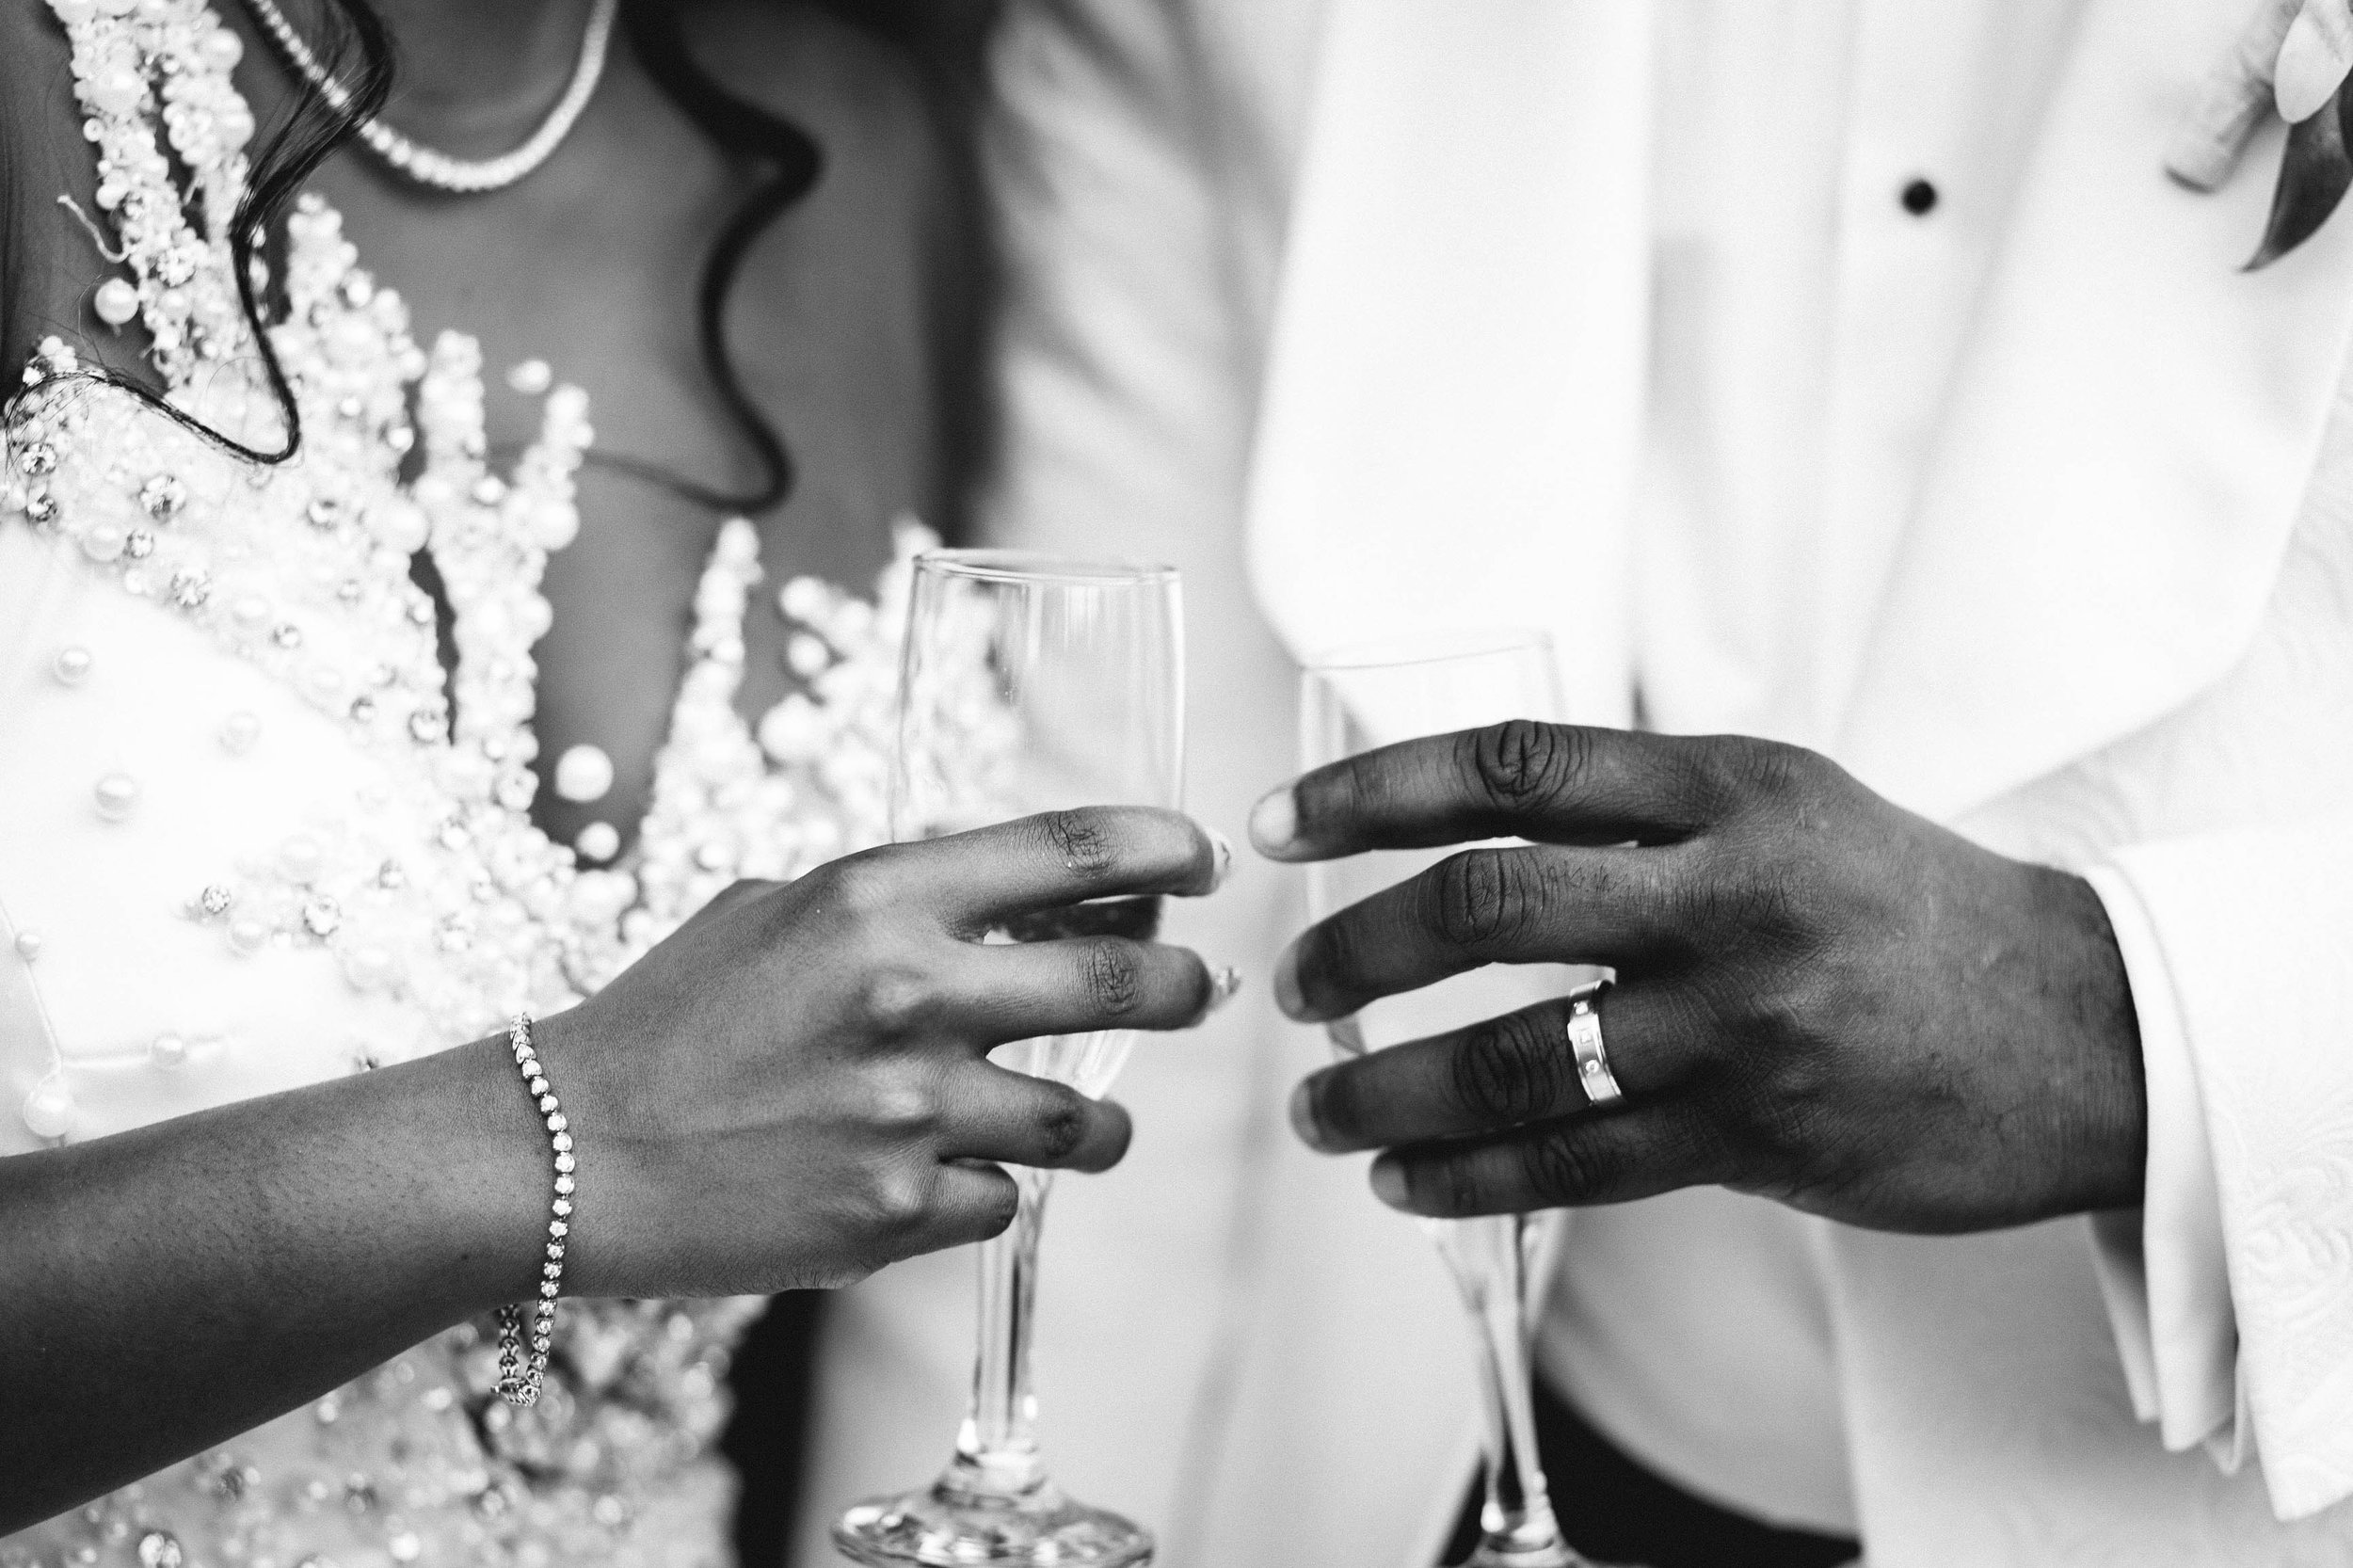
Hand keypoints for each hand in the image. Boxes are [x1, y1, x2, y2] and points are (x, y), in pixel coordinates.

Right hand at [543, 806, 1231, 1295]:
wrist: (566, 1152)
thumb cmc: (669, 1021)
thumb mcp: (778, 912)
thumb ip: (900, 900)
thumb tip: (1026, 902)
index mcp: (876, 897)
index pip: (1070, 849)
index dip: (1164, 847)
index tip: (1205, 859)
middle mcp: (909, 995)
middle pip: (1121, 986)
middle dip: (1186, 989)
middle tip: (1203, 990)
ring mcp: (907, 1113)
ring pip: (1085, 1123)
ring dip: (1099, 1123)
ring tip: (1085, 1122)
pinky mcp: (892, 1214)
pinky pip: (1003, 1202)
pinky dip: (987, 1191)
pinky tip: (939, 1178)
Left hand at [1261, 722, 2143, 1233]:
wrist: (2080, 1029)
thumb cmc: (1902, 904)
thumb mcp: (1788, 802)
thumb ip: (1643, 806)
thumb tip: (1457, 821)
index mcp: (1728, 785)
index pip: (1513, 764)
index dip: (1374, 790)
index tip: (1277, 827)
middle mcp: (1728, 890)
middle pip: (1487, 903)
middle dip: (1359, 947)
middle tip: (1292, 986)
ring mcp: (1741, 1019)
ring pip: (1509, 1054)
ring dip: (1382, 1086)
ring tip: (1318, 1106)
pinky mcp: (1754, 1133)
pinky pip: (1568, 1162)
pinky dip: (1460, 1176)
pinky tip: (1400, 1178)